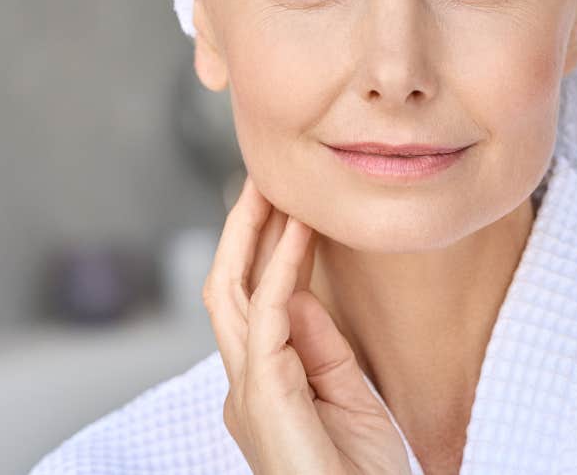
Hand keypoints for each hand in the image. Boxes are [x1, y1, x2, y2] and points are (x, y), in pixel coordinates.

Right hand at [201, 175, 411, 473]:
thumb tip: (299, 290)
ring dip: (253, 233)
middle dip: (244, 230)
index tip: (287, 206)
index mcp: (259, 388)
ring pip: (233, 291)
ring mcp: (246, 389)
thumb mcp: (347, 398)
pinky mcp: (264, 393)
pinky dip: (283, 266)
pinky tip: (298, 228)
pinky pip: (269, 314)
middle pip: (229, 288)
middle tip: (263, 178)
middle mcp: (241, 385)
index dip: (268, 252)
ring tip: (272, 186)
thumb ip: (321, 347)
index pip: (256, 304)